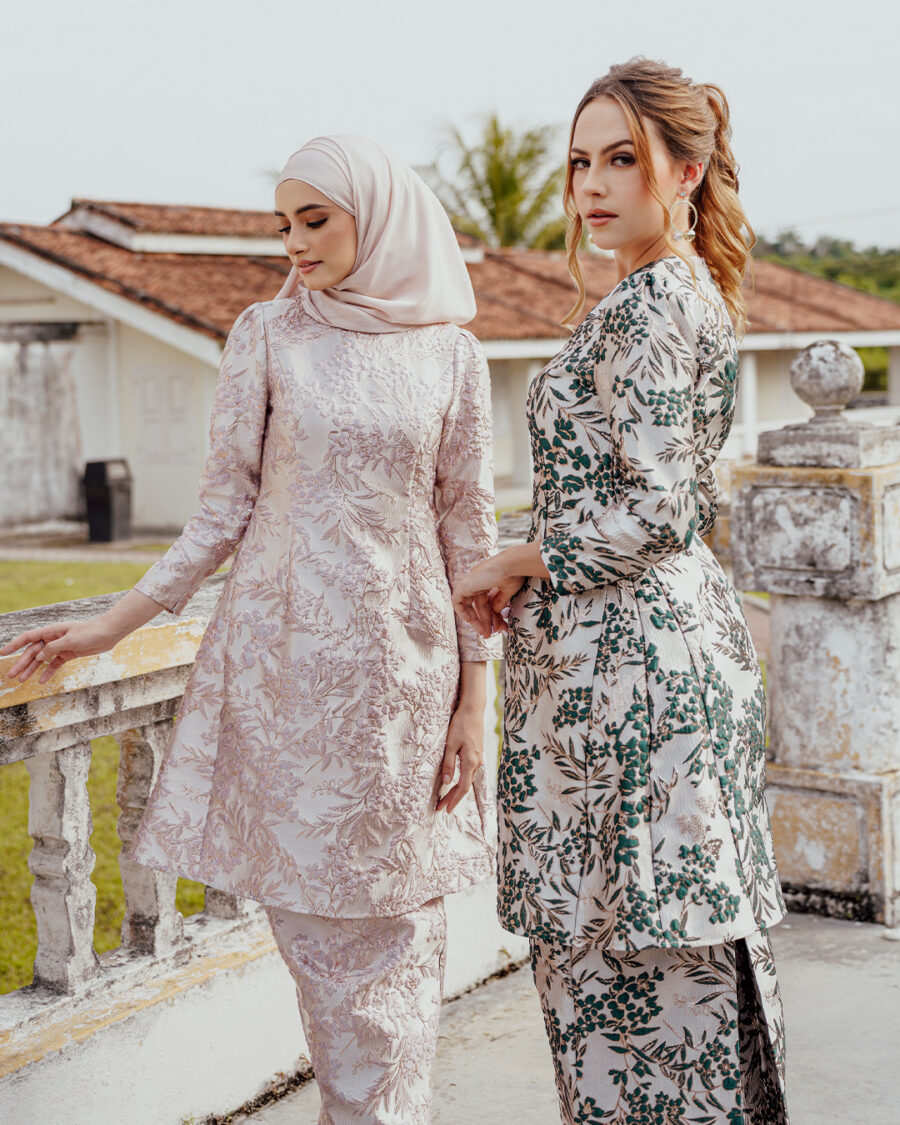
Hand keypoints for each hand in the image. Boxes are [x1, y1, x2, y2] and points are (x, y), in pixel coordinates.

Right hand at [1, 617, 124, 684]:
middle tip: (11, 675)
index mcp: (51, 631)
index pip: (28, 637)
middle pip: (33, 652)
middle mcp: (53, 638)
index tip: (3, 653)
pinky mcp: (68, 654)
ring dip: (31, 669)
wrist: (108, 634)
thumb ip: (53, 648)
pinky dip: (48, 672)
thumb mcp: (70, 640)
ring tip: (21, 680)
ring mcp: (60, 647)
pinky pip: (54, 664)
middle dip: (21, 663)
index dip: (14, 645)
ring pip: (42, 660)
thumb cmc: (90, 632)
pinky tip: (41, 681)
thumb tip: (38, 656)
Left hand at [436, 703, 483, 814]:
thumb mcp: (451, 744)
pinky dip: (461, 781)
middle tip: (440, 808)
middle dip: (453, 798)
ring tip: (445, 799)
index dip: (454, 800)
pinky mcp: (476, 754)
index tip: (445, 810)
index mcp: (470, 762)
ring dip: (456, 790)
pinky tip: (455, 782)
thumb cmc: (461, 725)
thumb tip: (446, 783)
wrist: (473, 710)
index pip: (462, 787)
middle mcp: (477, 763)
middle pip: (465, 786)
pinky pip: (469, 772)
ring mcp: (478, 758)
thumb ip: (448, 764)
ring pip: (467, 780)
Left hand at [452, 555, 525, 637]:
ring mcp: (472, 581)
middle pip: (479, 604)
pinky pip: (457, 601)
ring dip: (476, 621)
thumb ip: (499, 602)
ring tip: (485, 634)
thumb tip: (495, 613)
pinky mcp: (465, 585)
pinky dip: (462, 612)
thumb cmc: (514, 574)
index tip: (498, 627)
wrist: (512, 565)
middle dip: (484, 621)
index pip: (487, 600)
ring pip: (470, 605)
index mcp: (489, 578)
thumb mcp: (508, 591)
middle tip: (489, 634)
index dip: (492, 615)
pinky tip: (471, 622)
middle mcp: (479, 579)